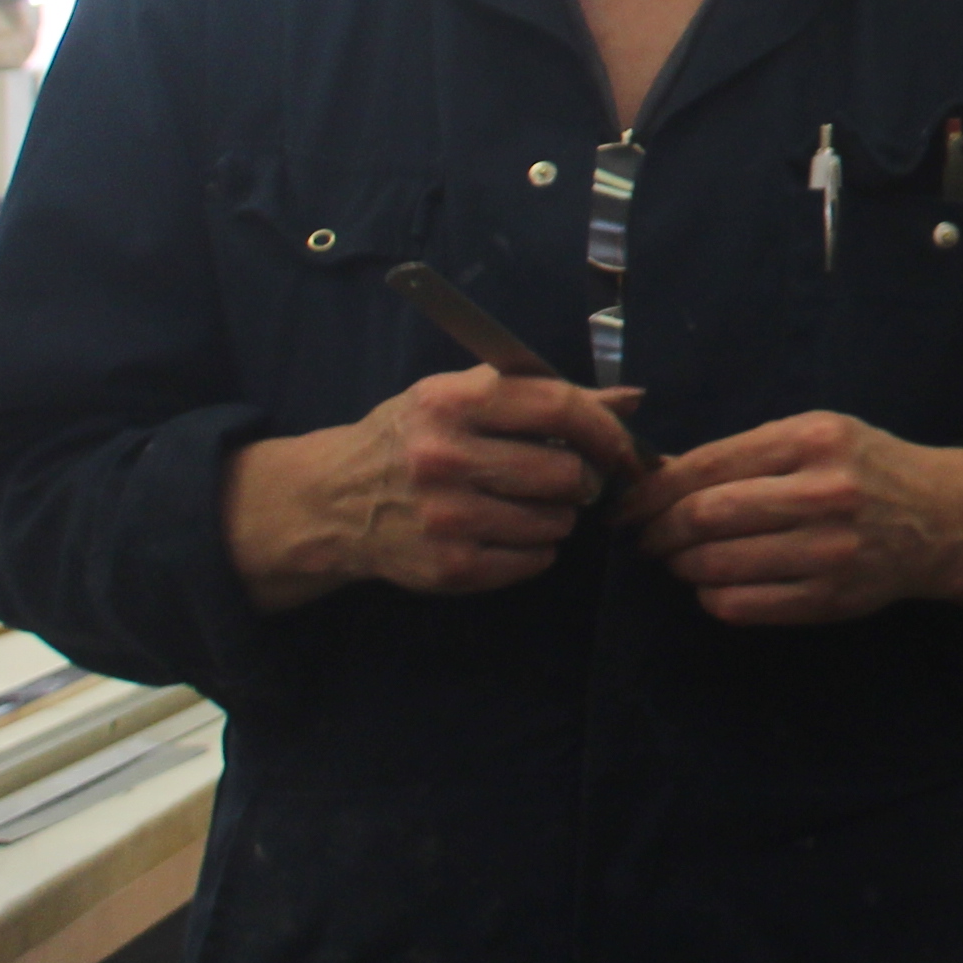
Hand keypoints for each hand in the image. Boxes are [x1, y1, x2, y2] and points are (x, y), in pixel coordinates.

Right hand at [222, 369, 646, 609]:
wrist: (332, 502)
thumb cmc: (411, 438)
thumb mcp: (461, 397)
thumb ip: (543, 394)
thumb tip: (631, 400)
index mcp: (452, 402)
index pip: (558, 407)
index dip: (605, 428)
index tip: (623, 445)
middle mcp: (444, 458)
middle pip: (566, 471)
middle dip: (581, 477)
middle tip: (567, 478)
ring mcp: (444, 517)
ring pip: (556, 520)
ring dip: (559, 515)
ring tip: (527, 503)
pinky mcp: (447, 567)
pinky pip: (533, 559)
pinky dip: (536, 548)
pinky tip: (507, 532)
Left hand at [620, 411, 962, 625]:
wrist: (941, 517)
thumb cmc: (866, 468)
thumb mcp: (817, 434)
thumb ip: (747, 452)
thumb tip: (659, 474)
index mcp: (813, 440)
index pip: (707, 466)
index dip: (653, 490)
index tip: (628, 506)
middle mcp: (822, 492)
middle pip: (705, 517)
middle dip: (659, 531)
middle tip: (647, 539)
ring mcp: (827, 549)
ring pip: (716, 565)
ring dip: (682, 566)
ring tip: (681, 560)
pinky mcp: (829, 598)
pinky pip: (741, 605)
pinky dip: (711, 596)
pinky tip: (715, 584)